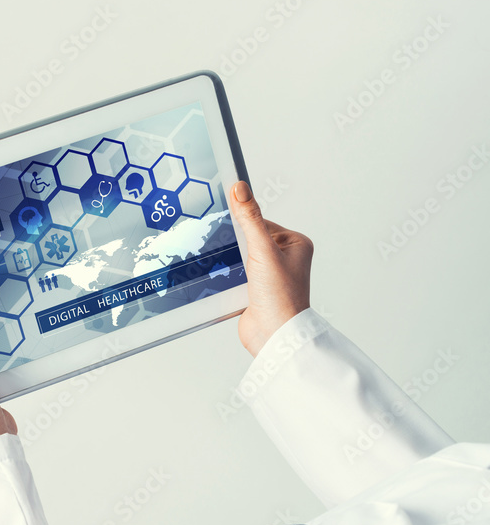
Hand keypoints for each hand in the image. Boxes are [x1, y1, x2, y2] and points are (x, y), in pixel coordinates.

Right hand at [228, 181, 313, 356]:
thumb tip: (240, 188)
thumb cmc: (281, 299)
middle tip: (235, 254)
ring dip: (232, 260)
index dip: (244, 225)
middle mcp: (286, 258)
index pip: (262, 221)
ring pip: (240, 254)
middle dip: (237, 244)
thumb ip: (249, 219)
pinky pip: (236, 271)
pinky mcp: (256, 288)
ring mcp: (270, 274)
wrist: (273, 336)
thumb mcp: (262, 251)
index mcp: (296, 244)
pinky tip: (228, 279)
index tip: (232, 227)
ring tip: (235, 270)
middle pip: (249, 237)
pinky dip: (229, 273)